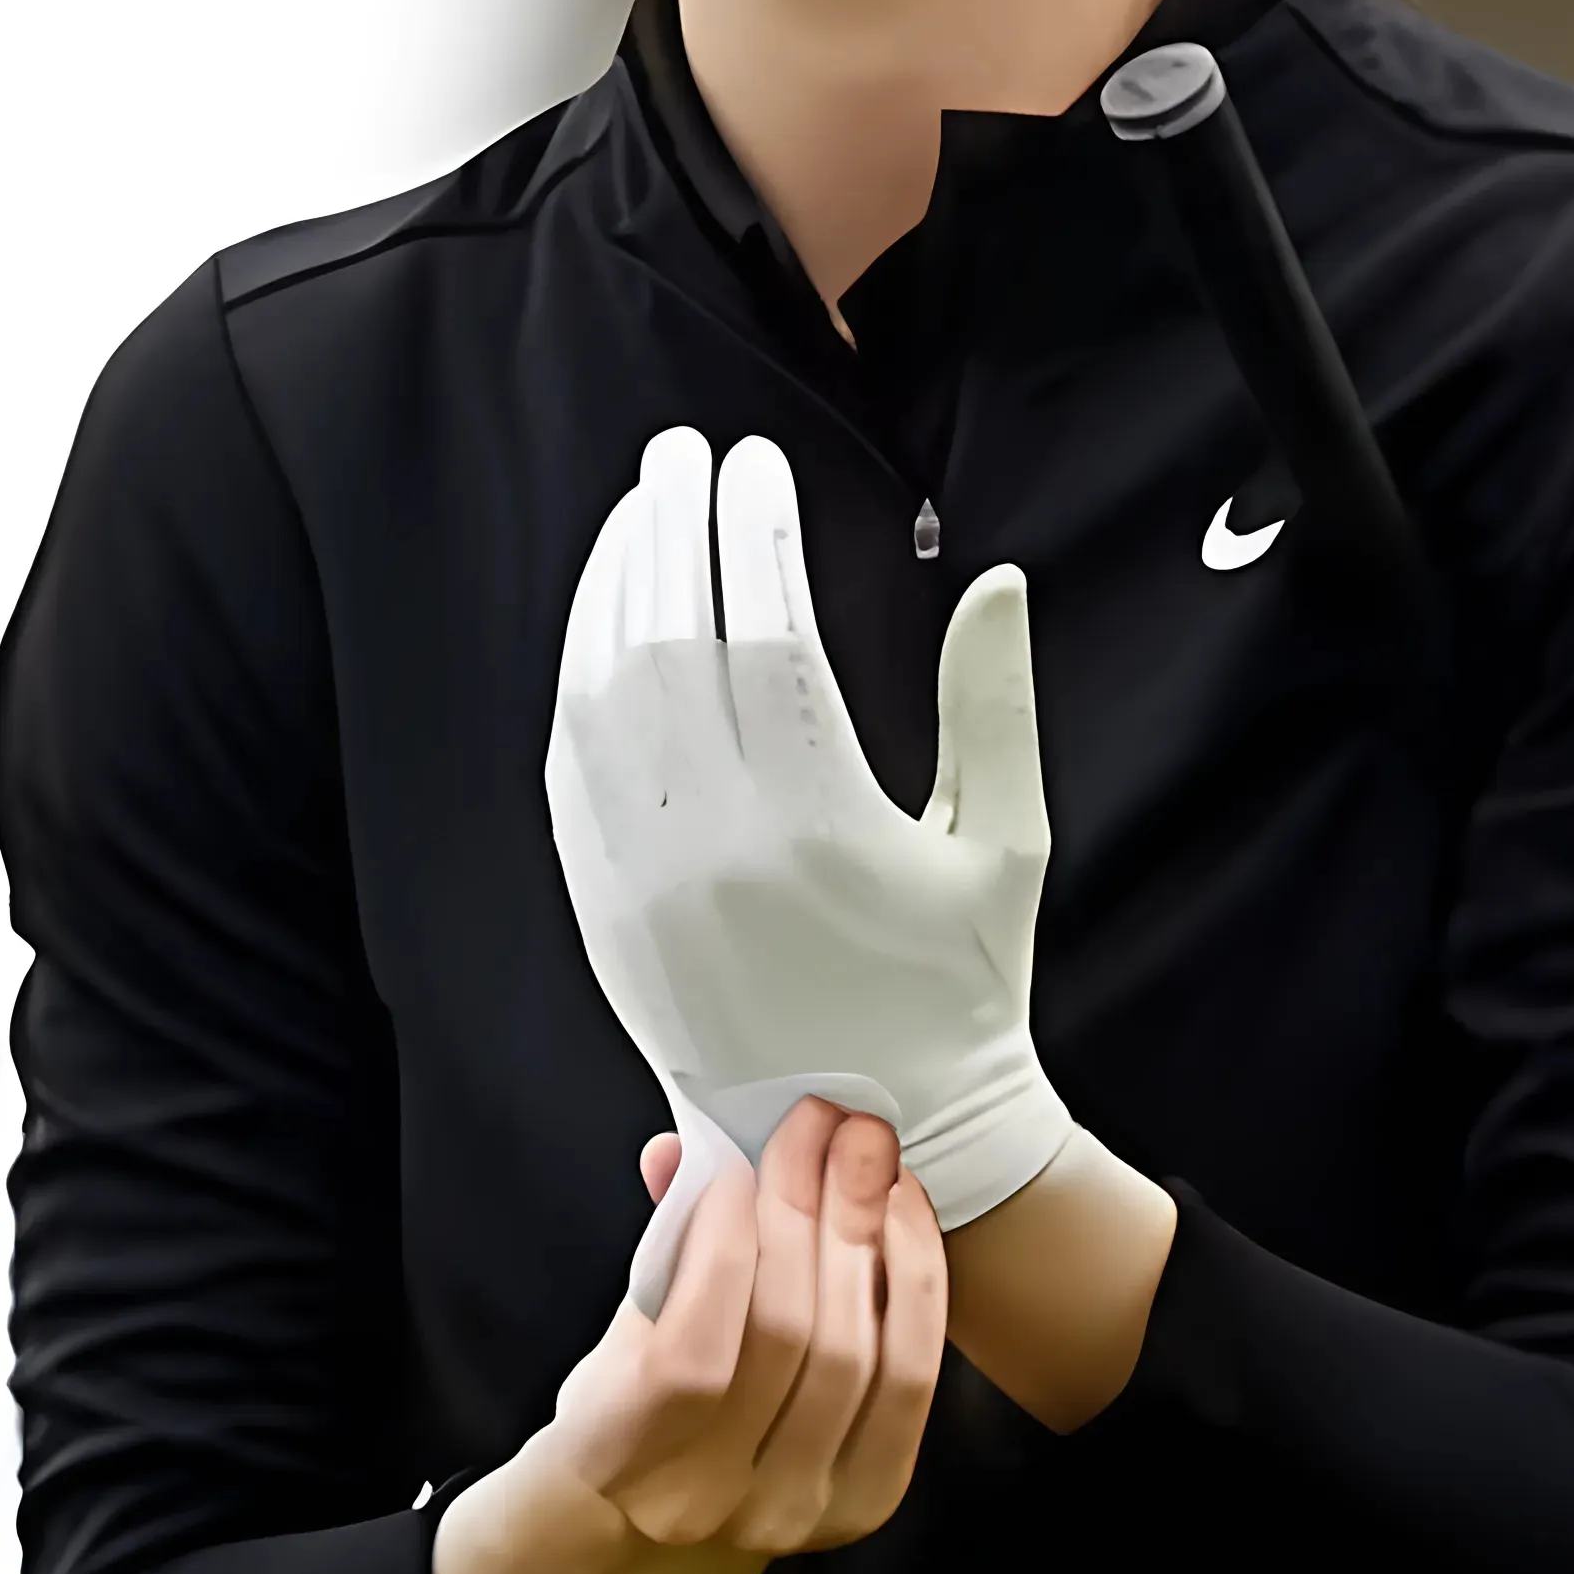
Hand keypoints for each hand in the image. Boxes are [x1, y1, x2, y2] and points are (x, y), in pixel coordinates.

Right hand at [540, 1094, 945, 1555]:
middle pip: (787, 1338)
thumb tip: (685, 1153)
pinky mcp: (869, 1500)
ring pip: (857, 1352)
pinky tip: (902, 1214)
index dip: (722, 1251)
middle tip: (819, 1122)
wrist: (660, 1527)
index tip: (733, 1164)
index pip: (690, 1357)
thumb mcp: (615, 1333)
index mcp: (620, 1458)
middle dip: (808, 1210)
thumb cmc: (629, 1409)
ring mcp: (798, 1509)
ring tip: (864, 1151)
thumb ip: (657, 1253)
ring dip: (868, 1232)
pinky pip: (912, 1377)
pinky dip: (915, 1284)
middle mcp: (712, 1500)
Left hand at [544, 425, 1067, 1302]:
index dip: (752, 530)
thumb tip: (996, 579)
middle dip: (669, 527)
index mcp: (818, 825)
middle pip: (666, 641)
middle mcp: (713, 848)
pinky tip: (604, 616)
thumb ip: (996, 707)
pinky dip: (579, 676)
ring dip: (612, 586)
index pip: (761, 630)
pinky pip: (570, 765)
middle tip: (681, 450)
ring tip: (643, 509)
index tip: (758, 459)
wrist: (865, 1124)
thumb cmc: (956, 982)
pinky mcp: (601, 904)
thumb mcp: (1003, 847)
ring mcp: (642, 877)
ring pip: (600, 694)